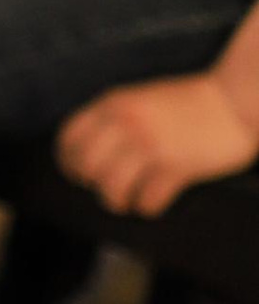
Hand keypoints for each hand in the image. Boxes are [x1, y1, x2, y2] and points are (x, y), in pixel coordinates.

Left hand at [56, 72, 258, 217]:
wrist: (235, 99)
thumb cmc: (189, 101)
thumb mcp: (140, 97)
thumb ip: (114, 116)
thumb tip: (89, 149)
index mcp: (114, 103)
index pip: (69, 139)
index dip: (69, 162)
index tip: (80, 174)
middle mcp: (127, 123)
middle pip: (85, 169)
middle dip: (92, 185)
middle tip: (109, 187)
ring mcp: (152, 145)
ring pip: (110, 190)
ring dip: (118, 201)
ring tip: (130, 199)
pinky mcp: (177, 167)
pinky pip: (146, 201)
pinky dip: (147, 206)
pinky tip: (156, 198)